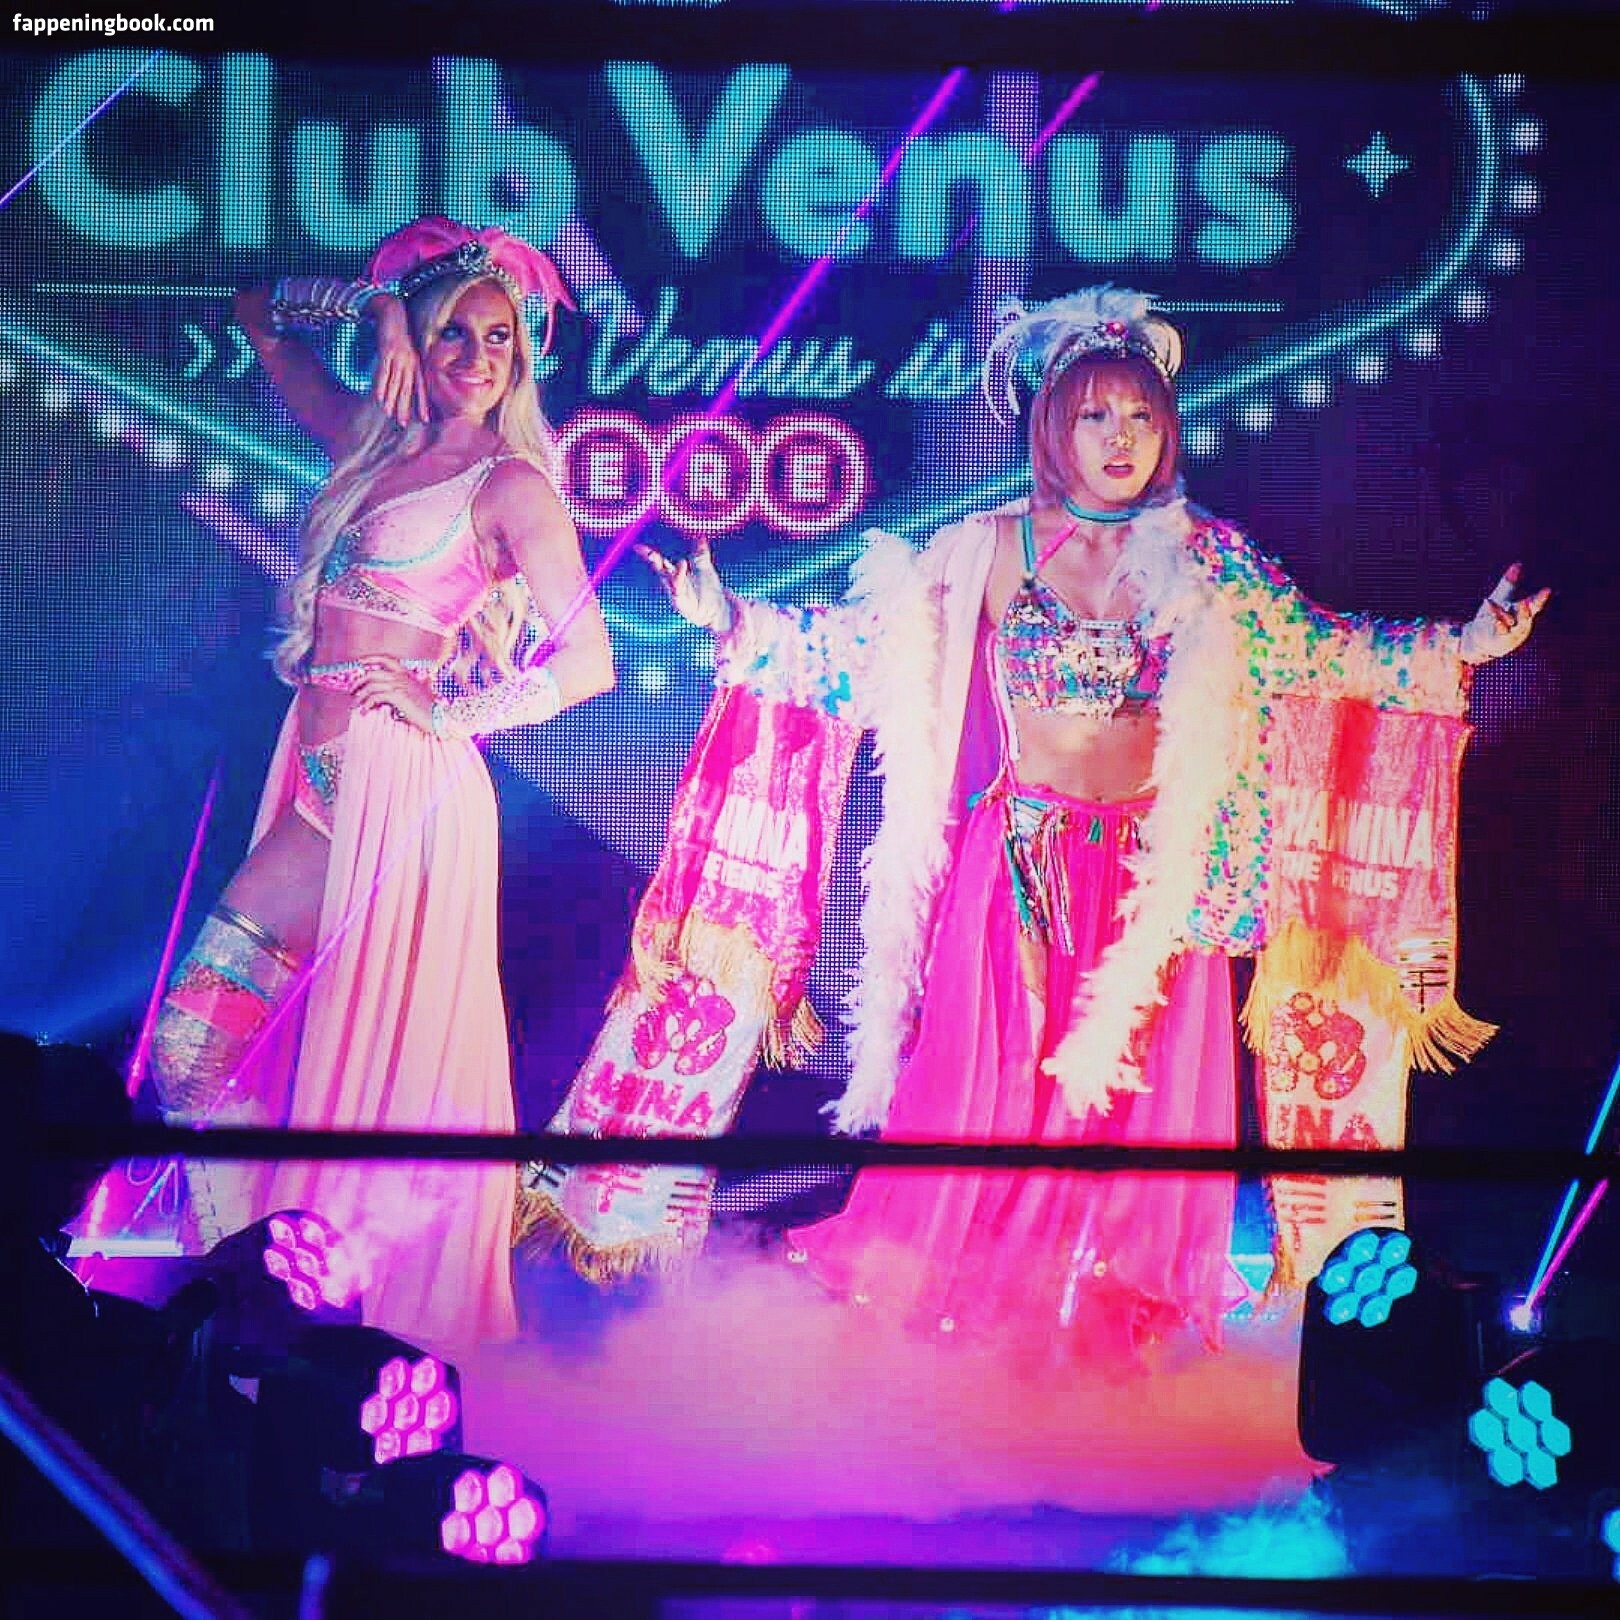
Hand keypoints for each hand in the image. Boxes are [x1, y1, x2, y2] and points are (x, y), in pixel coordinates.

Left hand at [351, 656, 435, 731]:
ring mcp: (400, 686)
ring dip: (360, 695)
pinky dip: (367, 704)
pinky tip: (364, 710)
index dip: (372, 659)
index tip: (360, 662)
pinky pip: (375, 697)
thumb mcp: (424, 692)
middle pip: (373, 673)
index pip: (387, 659)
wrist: (438, 718)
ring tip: (356, 704)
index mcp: (407, 674)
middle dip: (359, 681)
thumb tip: (413, 683)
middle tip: (352, 690)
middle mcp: (402, 677)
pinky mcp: (397, 696)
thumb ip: (418, 684)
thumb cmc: (431, 708)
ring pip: (372, 686)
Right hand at [370, 295, 427, 427]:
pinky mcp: (387, 351)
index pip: (421, 387)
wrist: (393, 314)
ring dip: (391, 399)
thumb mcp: (407, 352)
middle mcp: (410, 362)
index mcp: (417, 364)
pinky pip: (383, 372)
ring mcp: (399, 357)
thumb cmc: (399, 335)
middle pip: (407, 389)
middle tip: (403, 423)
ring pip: (395, 382)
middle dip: (405, 406)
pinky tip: (378, 397)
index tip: (426, 419)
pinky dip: (380, 385)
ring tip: (388, 413)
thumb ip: (408, 366)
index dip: (423, 403)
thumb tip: (405, 382)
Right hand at [635, 538, 733, 631]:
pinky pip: (678, 590)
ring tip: (661, 556)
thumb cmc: (710, 592)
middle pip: (661, 571)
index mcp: (677, 575)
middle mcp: (674, 585)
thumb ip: (700, 554)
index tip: (638, 547)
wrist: (720, 611)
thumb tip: (700, 536)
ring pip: (669, 581)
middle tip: (645, 551)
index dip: (650, 555)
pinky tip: (682, 565)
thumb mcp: (704, 568)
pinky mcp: (683, 605)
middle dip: (653, 561)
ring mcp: (678, 595)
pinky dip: (679, 578)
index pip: (661, 563)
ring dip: (666, 569)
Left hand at [1459, 563, 1549, 664]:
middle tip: (1527, 602)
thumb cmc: (1495, 616)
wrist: (1481, 639)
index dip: (1541, 598)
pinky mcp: (1499, 640)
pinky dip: (1497, 624)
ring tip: (1505, 608)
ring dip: (1507, 615)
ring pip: (1510, 622)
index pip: (1535, 604)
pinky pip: (1499, 631)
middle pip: (1525, 615)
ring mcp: (1510, 633)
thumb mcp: (1502, 598)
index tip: (1547, 590)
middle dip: (1527, 609)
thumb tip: (1518, 563)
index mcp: (1523, 612)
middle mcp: (1519, 623)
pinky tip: (1494, 619)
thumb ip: (1510, 582)